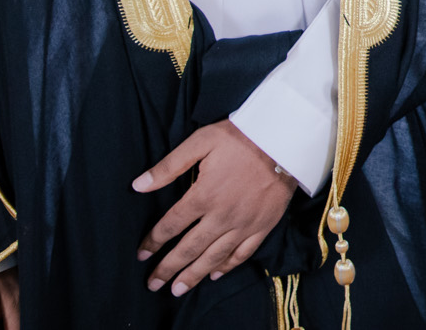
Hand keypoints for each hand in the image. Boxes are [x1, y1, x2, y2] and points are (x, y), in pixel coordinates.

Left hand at [133, 120, 296, 295]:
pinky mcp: (264, 225)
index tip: (142, 254)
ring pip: (214, 256)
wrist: (287, 140)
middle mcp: (221, 216)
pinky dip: (228, 266)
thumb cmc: (243, 137)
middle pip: (189, 248)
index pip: (171, 225)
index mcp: (203, 196)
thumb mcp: (202, 141)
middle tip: (153, 284)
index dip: (153, 242)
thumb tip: (138, 186)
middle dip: (168, 268)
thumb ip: (169, 166)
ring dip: (193, 275)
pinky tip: (215, 273)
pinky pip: (243, 253)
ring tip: (178, 289)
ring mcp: (244, 224)